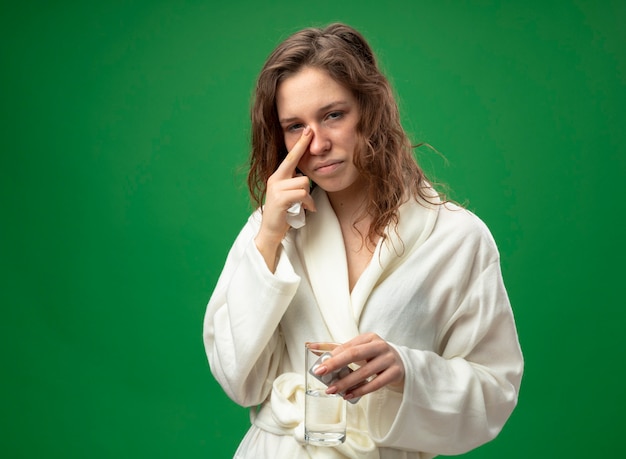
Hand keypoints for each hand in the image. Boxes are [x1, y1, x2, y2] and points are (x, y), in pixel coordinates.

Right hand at [254, 126, 316, 269]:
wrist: (270, 231)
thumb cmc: (283, 212)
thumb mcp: (288, 194)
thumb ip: (294, 183)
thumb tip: (306, 176)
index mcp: (277, 176)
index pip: (290, 157)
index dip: (299, 144)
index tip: (307, 131)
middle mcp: (275, 179)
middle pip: (300, 170)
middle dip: (306, 170)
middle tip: (311, 136)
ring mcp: (276, 189)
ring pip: (304, 183)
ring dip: (309, 197)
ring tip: (305, 205)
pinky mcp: (280, 199)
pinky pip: (302, 195)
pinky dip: (308, 203)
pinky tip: (307, 209)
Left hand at [312, 333, 404, 399]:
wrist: (401, 364)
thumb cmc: (373, 356)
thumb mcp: (358, 349)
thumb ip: (335, 348)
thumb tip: (309, 346)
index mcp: (369, 338)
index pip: (348, 346)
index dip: (332, 356)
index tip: (319, 366)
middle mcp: (379, 346)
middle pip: (355, 354)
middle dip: (336, 364)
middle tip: (321, 374)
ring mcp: (389, 359)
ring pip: (364, 372)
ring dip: (346, 382)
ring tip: (332, 390)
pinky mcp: (395, 373)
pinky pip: (375, 384)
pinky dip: (360, 391)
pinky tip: (348, 395)